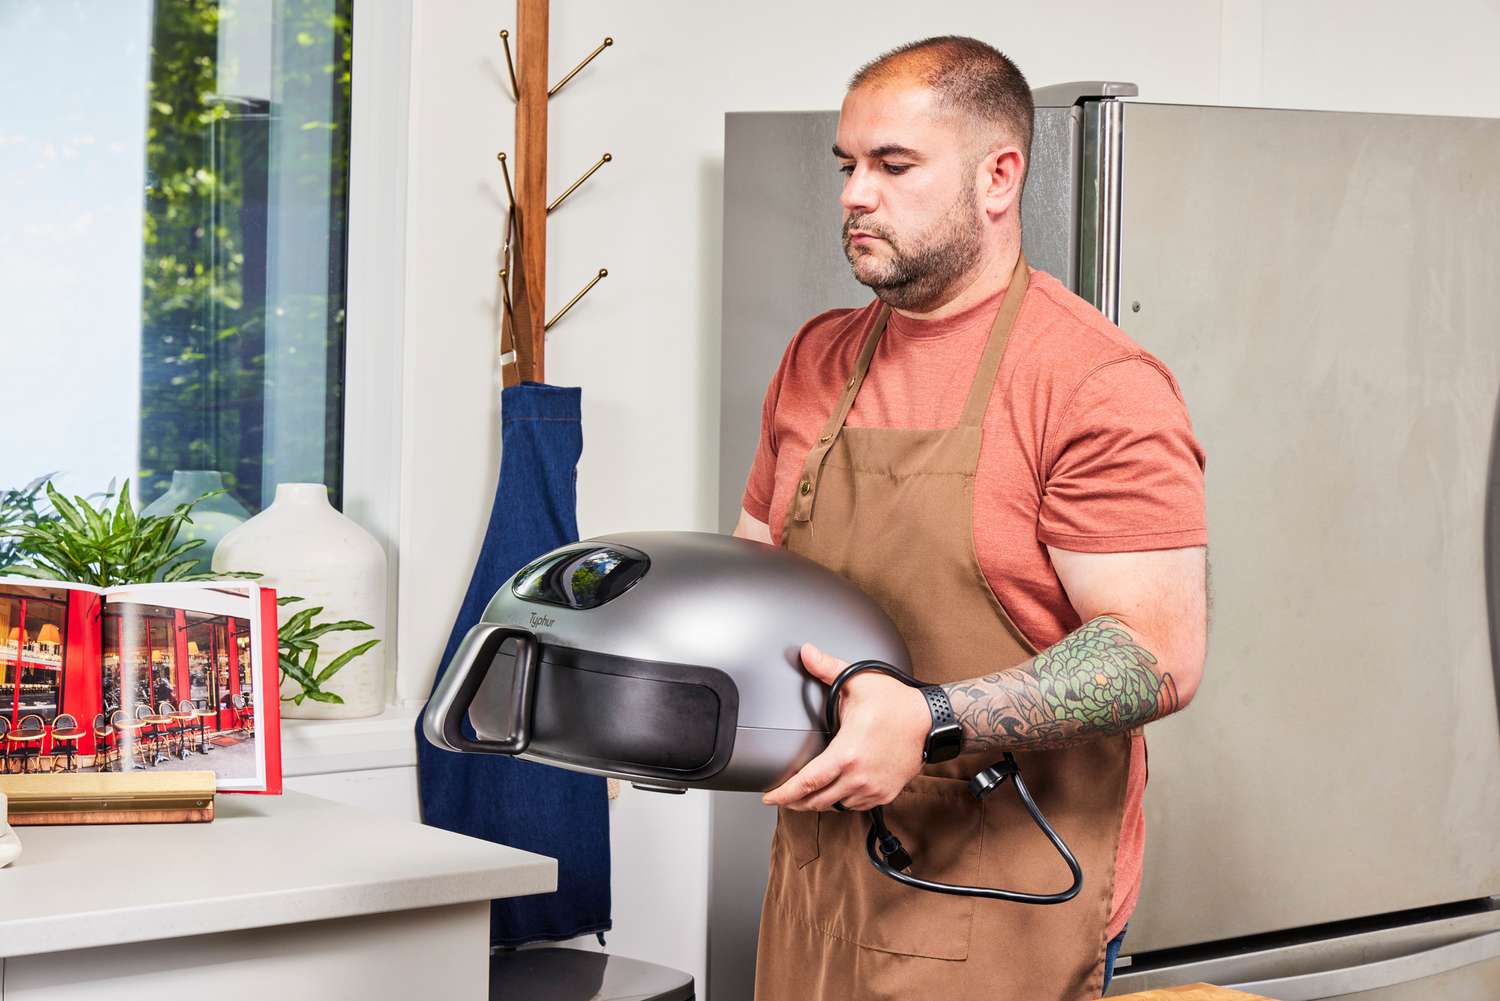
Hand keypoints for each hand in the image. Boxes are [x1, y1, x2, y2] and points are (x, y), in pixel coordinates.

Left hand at [762, 643, 931, 811]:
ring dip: (820, 801)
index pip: (806, 783)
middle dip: (796, 802)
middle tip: (784, 796)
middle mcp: (858, 777)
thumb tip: (806, 653)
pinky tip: (837, 790)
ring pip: (836, 806)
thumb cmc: (896, 703)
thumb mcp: (859, 681)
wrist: (930, 721)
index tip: (770, 797)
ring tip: (809, 792)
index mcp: (846, 753)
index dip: (784, 794)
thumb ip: (827, 668)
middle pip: (817, 801)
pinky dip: (843, 801)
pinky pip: (856, 805)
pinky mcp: (885, 793)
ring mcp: (873, 788)